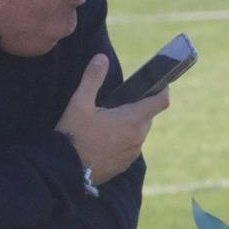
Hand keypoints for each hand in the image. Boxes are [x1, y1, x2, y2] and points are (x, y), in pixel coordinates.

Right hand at [55, 53, 169, 183]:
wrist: (65, 170)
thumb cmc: (74, 135)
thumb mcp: (79, 103)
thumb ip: (93, 78)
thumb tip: (102, 57)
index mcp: (132, 119)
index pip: (161, 102)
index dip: (163, 89)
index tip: (160, 83)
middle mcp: (138, 137)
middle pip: (148, 116)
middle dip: (138, 107)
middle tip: (117, 102)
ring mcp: (132, 153)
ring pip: (138, 132)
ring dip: (129, 124)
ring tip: (107, 121)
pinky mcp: (124, 165)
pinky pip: (130, 147)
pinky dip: (123, 139)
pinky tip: (103, 139)